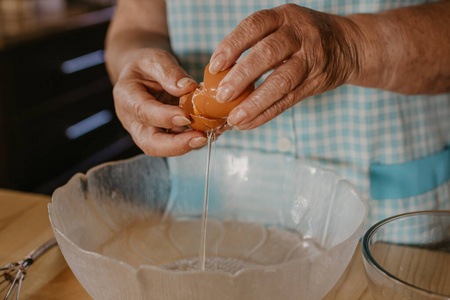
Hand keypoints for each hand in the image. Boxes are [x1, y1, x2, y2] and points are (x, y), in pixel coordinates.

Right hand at [113, 48, 207, 155]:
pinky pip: (177, 143)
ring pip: (165, 148)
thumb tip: (188, 88)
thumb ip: (169, 72)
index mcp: (127, 98)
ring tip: (210, 134)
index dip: (165, 117)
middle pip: (150, 143)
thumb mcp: (155, 59)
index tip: (186, 116)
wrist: (141, 75)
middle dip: (176, 146)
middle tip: (200, 138)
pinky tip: (211, 130)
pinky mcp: (162, 135)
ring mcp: (148, 132)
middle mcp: (134, 121)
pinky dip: (194, 139)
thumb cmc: (146, 66)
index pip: (144, 113)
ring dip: (188, 144)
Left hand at [208, 4, 361, 129]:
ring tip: (235, 117)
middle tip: (221, 95)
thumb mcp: (283, 27)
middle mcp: (298, 34)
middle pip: (267, 53)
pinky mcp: (315, 81)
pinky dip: (266, 113)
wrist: (348, 45)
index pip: (254, 26)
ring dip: (255, 102)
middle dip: (242, 76)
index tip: (214, 66)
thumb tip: (218, 74)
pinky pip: (288, 100)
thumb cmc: (303, 37)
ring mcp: (310, 59)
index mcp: (284, 17)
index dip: (232, 45)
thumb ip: (256, 44)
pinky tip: (248, 123)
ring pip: (281, 81)